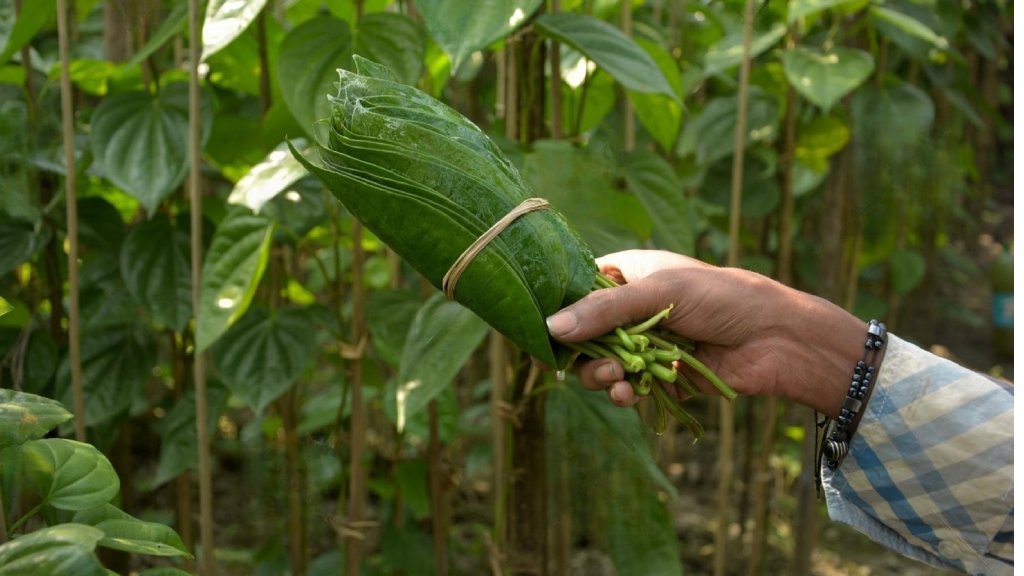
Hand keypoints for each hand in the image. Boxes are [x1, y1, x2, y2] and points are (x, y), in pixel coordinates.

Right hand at [546, 250, 865, 415]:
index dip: (557, 307)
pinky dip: (621, 393)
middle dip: (580, 351)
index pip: (576, 286)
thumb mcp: (660, 293)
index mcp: (627, 274)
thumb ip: (605, 311)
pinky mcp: (657, 375)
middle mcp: (630, 308)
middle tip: (590, 361)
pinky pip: (625, 387)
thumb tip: (551, 328)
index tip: (540, 328)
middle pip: (581, 332)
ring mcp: (642, 343)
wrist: (776, 340)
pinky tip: (626, 395)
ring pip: (599, 363)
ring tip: (615, 379)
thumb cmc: (723, 298)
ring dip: (600, 374)